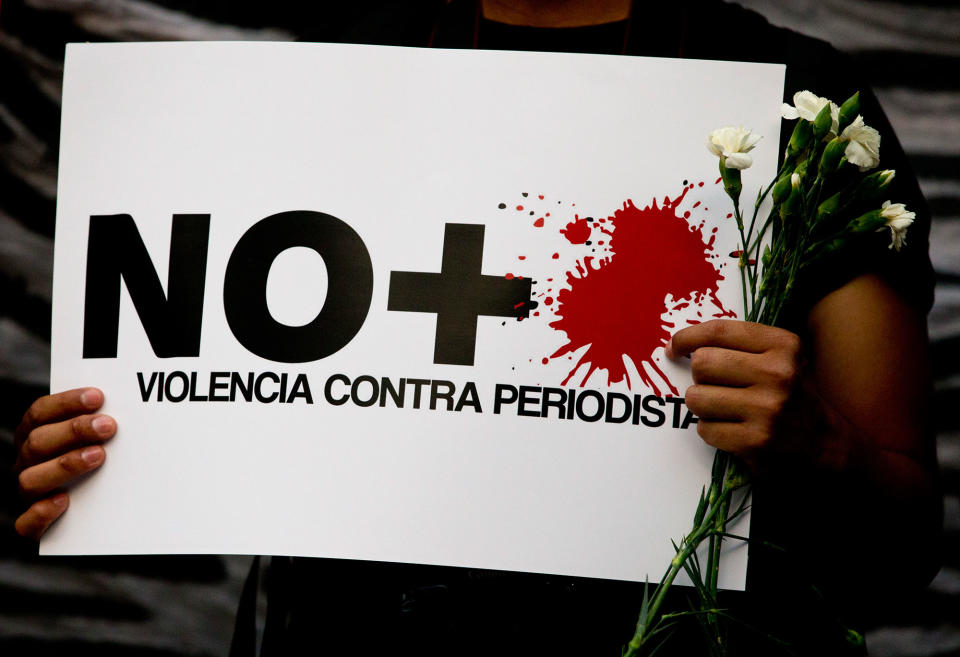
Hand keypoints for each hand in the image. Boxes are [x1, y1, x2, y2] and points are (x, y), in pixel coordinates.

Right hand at [13, 388, 115, 539]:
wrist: (87, 513)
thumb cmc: (94, 460)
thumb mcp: (93, 438)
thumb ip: (98, 423)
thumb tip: (131, 406)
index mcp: (34, 435)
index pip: (40, 412)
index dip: (66, 403)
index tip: (98, 396)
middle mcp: (27, 462)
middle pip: (38, 442)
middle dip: (74, 431)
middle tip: (108, 426)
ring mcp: (28, 493)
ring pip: (31, 479)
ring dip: (65, 465)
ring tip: (98, 456)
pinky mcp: (32, 524)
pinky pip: (26, 523)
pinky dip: (42, 512)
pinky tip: (64, 501)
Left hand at [666, 319, 810, 470]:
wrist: (825, 445)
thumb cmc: (790, 395)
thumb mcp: (779, 358)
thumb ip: (739, 344)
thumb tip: (678, 343)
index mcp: (783, 345)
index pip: (718, 331)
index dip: (687, 338)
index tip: (675, 348)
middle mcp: (778, 374)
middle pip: (702, 363)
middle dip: (700, 377)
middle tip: (716, 387)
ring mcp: (767, 409)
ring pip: (696, 397)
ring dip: (703, 406)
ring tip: (725, 410)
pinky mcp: (755, 441)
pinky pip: (705, 429)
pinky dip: (712, 431)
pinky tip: (733, 430)